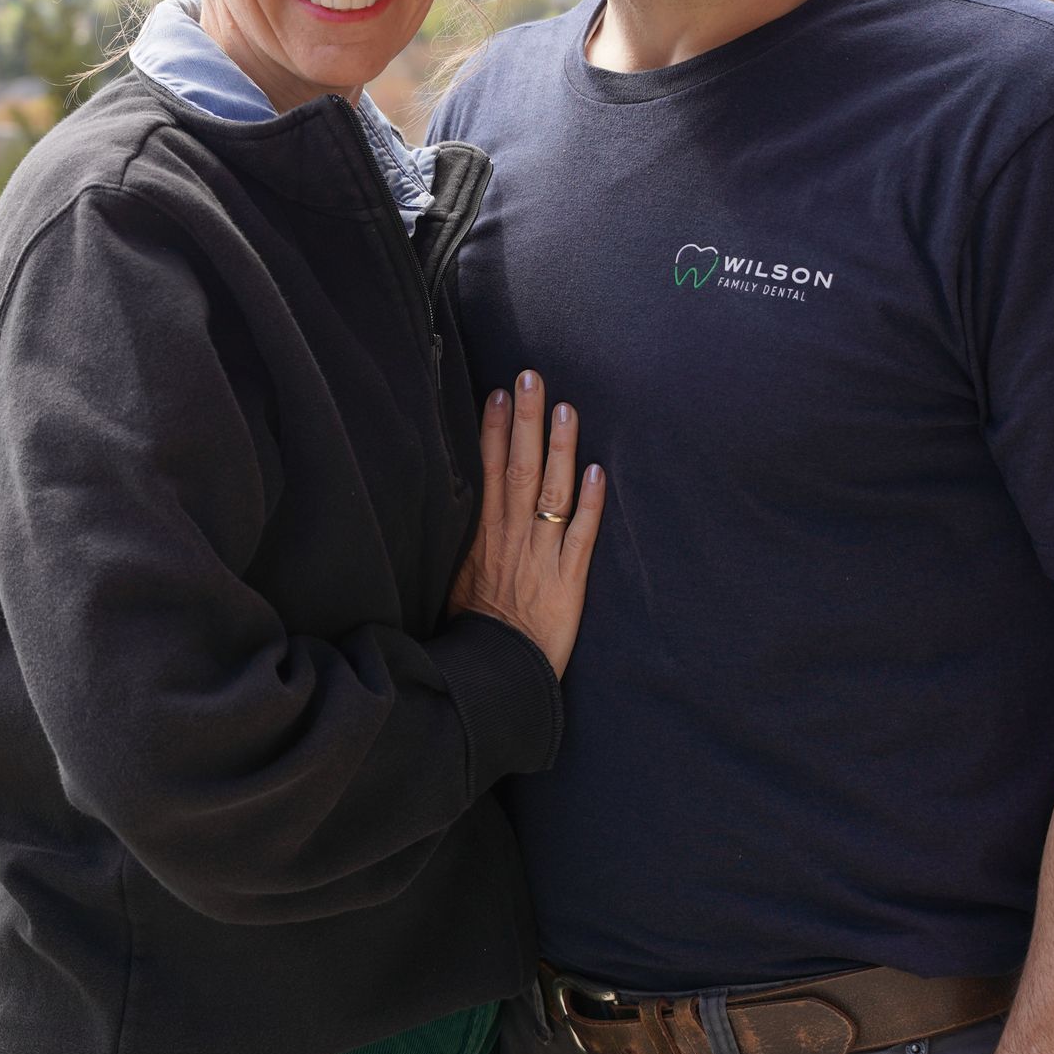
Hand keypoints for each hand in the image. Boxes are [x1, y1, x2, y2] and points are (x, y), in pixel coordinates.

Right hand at [448, 370, 603, 676]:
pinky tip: (599, 472)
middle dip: (524, 421)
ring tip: (565, 408)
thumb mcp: (454, 577)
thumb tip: (459, 499)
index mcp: (482, 537)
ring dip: (559, 449)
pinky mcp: (569, 583)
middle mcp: (511, 539)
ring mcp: (542, 558)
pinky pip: (581, 538)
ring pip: (551, 493)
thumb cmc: (474, 629)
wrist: (495, 677)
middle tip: (531, 376)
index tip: (499, 392)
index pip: (487, 472)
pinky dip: (590, 504)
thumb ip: (463, 538)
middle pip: (518, 469)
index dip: (493, 430)